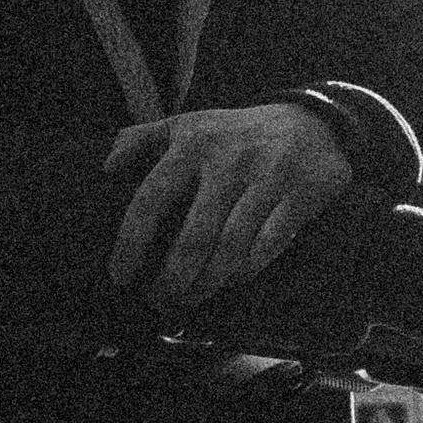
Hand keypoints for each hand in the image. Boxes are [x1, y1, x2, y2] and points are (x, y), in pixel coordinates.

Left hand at [106, 102, 354, 313]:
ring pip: (232, 247)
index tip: (121, 275)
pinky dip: (248, 269)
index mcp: (192, 143)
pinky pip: (268, 245)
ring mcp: (267, 177)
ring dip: (208, 282)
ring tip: (191, 298)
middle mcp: (228, 160)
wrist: (316, 121)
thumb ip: (143, 138)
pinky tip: (232, 280)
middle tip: (160, 301)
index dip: (132, 243)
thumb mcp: (190, 123)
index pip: (151, 199)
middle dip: (174, 278)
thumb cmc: (240, 132)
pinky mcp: (300, 194)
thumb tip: (107, 166)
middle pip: (195, 236)